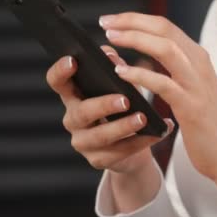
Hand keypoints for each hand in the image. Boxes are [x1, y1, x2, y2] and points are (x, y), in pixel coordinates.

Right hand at [45, 46, 172, 174]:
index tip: (73, 61)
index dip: (60, 71)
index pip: (57, 82)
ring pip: (101, 136)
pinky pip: (120, 151)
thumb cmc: (124, 107)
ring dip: (123, 126)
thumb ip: (116, 70)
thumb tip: (111, 55)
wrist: (133, 145)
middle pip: (82, 112)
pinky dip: (142, 141)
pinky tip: (159, 132)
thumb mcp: (121, 86)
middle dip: (104, 105)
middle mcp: (73, 119)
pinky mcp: (98, 160)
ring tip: (143, 118)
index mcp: (74, 96)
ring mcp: (83, 142)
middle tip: (125, 100)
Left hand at [100, 13, 216, 216]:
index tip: (112, 20)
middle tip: (105, 22)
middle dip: (131, 22)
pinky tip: (121, 73)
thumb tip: (147, 52)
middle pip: (164, 29)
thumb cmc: (207, 122)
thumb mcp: (193, 87)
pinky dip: (140, 74)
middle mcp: (199, 64)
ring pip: (166, 48)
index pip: (165, 26)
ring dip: (135, 40)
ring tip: (111, 39)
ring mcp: (197, 84)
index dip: (136, 19)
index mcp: (198, 58)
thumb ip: (176, 68)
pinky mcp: (192, 106)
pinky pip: (163, 83)